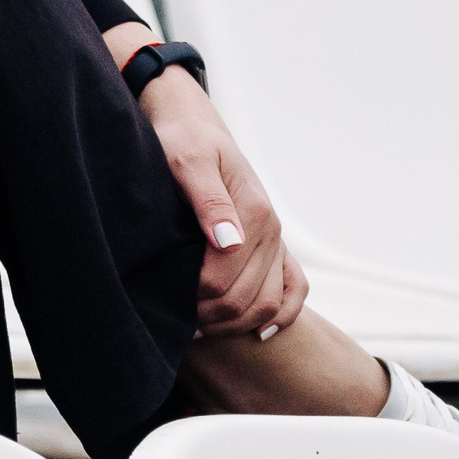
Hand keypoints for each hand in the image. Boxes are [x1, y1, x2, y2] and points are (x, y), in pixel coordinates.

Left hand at [138, 68, 308, 337]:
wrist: (192, 124)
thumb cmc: (181, 139)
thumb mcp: (185, 159)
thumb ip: (207, 199)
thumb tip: (227, 242)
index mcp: (253, 213)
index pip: (223, 278)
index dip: (193, 298)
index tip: (164, 301)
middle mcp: (272, 230)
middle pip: (245, 297)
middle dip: (209, 317)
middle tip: (174, 322)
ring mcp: (276, 240)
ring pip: (268, 302)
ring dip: (235, 324)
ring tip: (197, 329)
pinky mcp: (274, 244)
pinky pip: (294, 288)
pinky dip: (282, 314)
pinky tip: (261, 334)